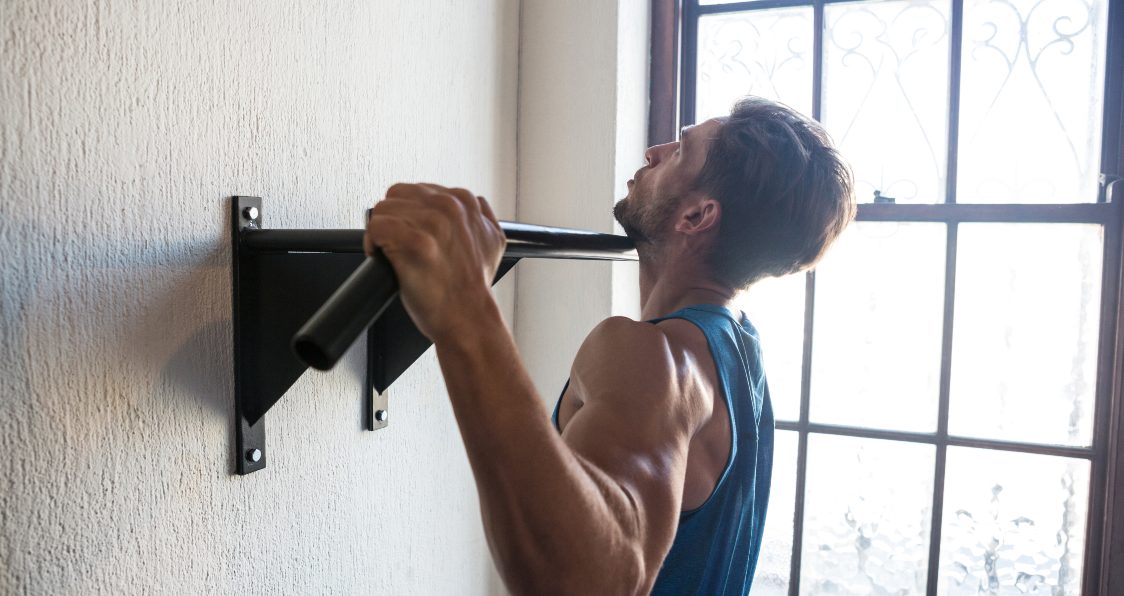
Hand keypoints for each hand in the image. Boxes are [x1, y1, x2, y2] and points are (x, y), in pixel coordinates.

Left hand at [364, 183, 505, 341]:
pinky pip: (376, 225)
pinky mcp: (414, 241)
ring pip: (383, 209)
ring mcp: (432, 222)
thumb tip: (473, 206)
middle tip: (394, 242)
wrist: (469, 317)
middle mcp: (449, 206)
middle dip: (392, 218)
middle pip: (397, 195)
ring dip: (380, 231)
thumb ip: (481, 216)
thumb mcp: (493, 242)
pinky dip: (371, 242)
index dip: (408, 214)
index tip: (409, 233)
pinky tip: (381, 256)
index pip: (418, 190)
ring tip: (389, 251)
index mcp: (464, 202)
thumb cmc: (473, 288)